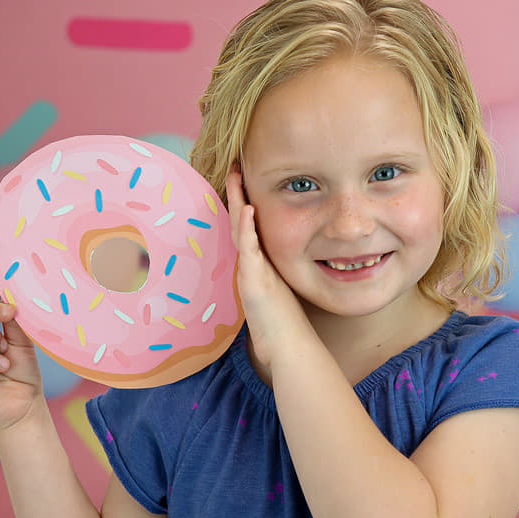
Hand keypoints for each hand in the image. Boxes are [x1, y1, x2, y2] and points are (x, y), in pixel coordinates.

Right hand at [225, 164, 312, 375]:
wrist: (285, 350)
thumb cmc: (283, 328)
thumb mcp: (279, 296)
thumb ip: (274, 280)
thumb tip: (280, 270)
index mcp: (258, 265)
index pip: (248, 227)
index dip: (244, 203)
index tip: (243, 178)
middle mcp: (251, 265)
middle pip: (240, 222)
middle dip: (237, 195)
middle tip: (233, 167)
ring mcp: (250, 273)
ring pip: (241, 231)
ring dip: (239, 203)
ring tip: (235, 178)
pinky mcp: (253, 283)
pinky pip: (250, 250)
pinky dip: (248, 229)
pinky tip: (249, 210)